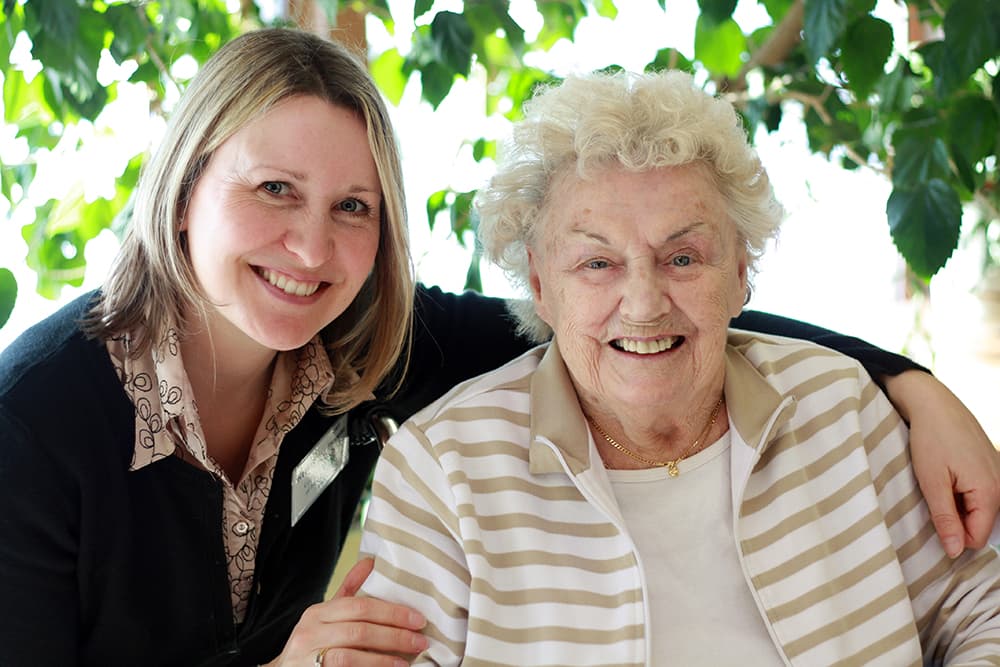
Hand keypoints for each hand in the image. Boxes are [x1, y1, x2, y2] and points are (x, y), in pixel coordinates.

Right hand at [264, 557, 427, 665]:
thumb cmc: (313, 643)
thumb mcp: (327, 615)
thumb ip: (349, 590)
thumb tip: (371, 561)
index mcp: (317, 613)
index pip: (359, 607)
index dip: (392, 612)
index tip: (417, 619)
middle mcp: (309, 634)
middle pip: (358, 632)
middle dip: (394, 636)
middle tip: (419, 641)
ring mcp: (308, 659)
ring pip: (349, 657)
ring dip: (382, 660)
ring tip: (405, 662)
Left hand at [884, 370, 999, 556]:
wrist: (934, 403)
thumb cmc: (931, 439)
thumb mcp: (931, 482)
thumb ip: (945, 519)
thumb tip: (955, 552)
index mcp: (990, 492)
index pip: (977, 538)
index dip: (952, 536)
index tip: (930, 520)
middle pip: (979, 524)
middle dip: (954, 519)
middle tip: (931, 497)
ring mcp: (998, 474)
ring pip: (977, 508)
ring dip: (956, 505)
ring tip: (937, 484)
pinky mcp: (990, 466)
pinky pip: (978, 492)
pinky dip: (960, 491)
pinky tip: (945, 475)